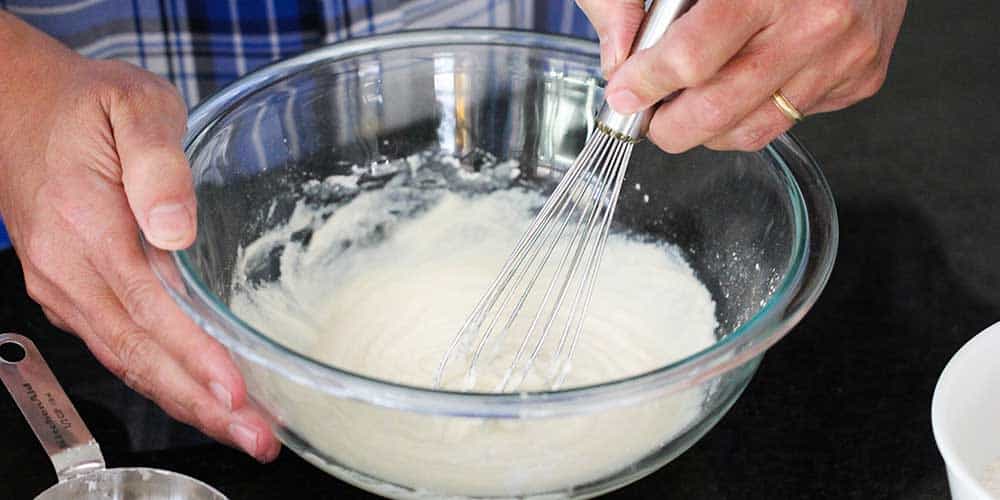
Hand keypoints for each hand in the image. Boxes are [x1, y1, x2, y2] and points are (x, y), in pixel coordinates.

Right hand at [0, 12, 279, 460]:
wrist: (14, 105)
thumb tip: (175, 228)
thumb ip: (157, 162)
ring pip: (127, 361)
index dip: (195, 356)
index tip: (237, 393)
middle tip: (260, 438)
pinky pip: (117, 347)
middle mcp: (68, 270)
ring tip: (243, 431)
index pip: (149, 308)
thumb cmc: (85, 105)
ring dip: (186, 401)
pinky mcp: (70, 292)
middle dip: (202, 404)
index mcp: (87, 225)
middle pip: (139, 354)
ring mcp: (64, 287)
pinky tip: (199, 396)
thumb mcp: (132, 104)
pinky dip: (161, 380)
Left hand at [577, 0, 906, 151]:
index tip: (624, 91)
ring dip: (707, 129)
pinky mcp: (862, 78)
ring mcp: (844, 55)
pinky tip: (748, 79)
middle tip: (649, 114)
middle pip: (717, 110)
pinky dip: (754, 113)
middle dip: (668, 125)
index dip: (646, 83)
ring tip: (692, 100)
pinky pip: (789, 121)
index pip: (690, 58)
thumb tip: (617, 60)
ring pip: (752, 130)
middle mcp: (815, 21)